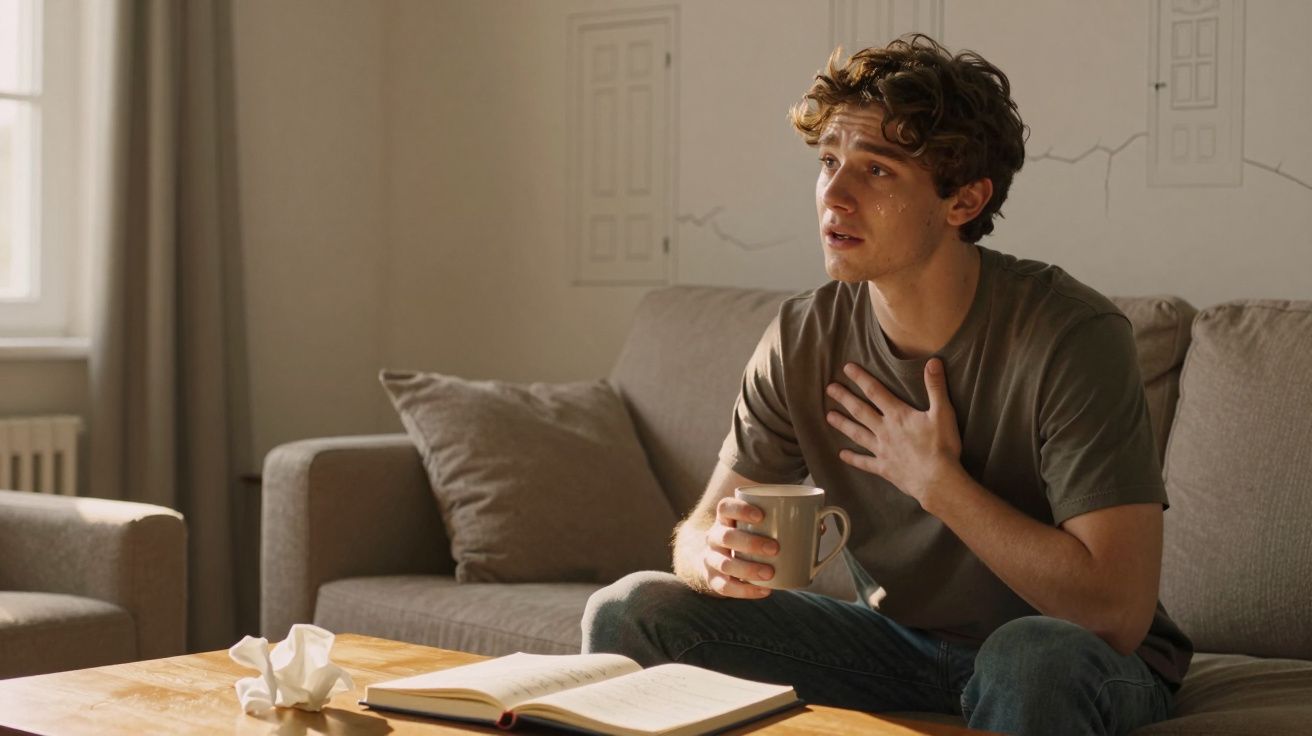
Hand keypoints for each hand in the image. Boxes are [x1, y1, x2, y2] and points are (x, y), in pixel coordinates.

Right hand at [699, 497, 779, 598]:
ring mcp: (711, 559)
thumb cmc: (747, 538)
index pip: (725, 507)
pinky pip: (725, 586)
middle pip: (726, 536)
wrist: (717, 559)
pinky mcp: (712, 579)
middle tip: (775, 548)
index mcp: (725, 519)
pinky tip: (764, 591)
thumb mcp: (757, 527)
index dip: (740, 509)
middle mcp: (714, 537)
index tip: (761, 515)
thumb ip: (784, 524)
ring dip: (748, 569)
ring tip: (770, 573)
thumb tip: (820, 525)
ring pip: (724, 563)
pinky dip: (745, 591)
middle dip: (751, 542)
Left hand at [825, 358, 963, 504]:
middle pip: (860, 411)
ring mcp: (882, 450)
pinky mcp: (884, 468)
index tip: (846, 368)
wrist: (937, 480)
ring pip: (857, 434)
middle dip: (844, 398)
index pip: (875, 391)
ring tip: (829, 416)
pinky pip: (864, 462)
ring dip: (843, 424)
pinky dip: (853, 458)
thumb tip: (933, 362)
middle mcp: (885, 430)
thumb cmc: (941, 446)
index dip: (861, 378)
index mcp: (898, 415)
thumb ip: (935, 387)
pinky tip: (841, 454)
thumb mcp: (943, 413)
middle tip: (829, 389)